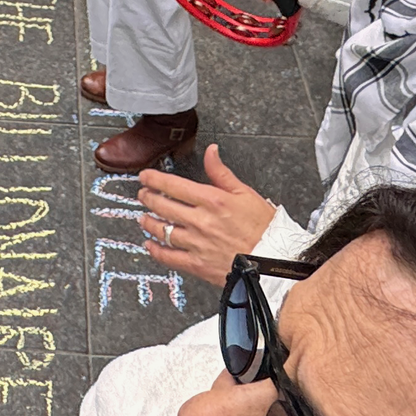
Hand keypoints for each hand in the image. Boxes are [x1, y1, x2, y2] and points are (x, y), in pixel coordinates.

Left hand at [139, 147, 276, 282]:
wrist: (273, 261)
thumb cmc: (264, 228)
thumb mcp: (246, 193)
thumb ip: (221, 172)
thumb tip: (211, 151)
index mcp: (212, 200)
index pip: (174, 185)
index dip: (154, 180)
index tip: (145, 176)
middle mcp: (201, 221)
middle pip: (163, 206)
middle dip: (148, 198)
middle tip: (142, 194)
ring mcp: (197, 243)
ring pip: (162, 230)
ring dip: (149, 222)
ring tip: (143, 218)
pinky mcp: (197, 264)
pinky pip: (169, 257)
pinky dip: (156, 250)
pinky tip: (151, 244)